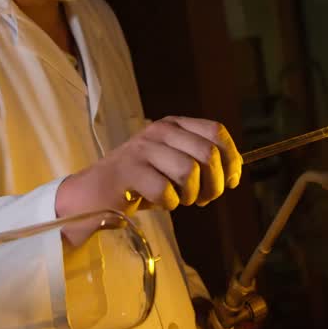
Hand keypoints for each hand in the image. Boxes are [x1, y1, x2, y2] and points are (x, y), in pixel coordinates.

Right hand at [55, 116, 242, 218]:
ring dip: (191, 195)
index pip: (215, 131)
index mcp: (173, 125)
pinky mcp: (129, 171)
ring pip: (189, 171)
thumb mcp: (172, 164)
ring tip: (180, 199)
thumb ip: (201, 162)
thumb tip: (234, 172)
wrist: (93, 193)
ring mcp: (142, 148)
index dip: (230, 158)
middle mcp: (159, 131)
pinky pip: (166, 190)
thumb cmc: (139, 182)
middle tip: (203, 199)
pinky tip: (160, 203)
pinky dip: (170, 204)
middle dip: (214, 184)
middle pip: (207, 154)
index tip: (230, 181)